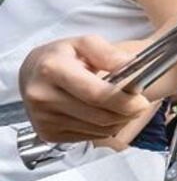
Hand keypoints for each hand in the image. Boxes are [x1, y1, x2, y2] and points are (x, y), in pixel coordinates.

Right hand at [19, 36, 150, 141]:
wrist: (31, 74)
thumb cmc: (61, 57)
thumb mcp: (84, 43)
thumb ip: (109, 53)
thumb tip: (130, 65)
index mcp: (53, 70)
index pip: (96, 94)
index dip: (124, 101)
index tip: (142, 101)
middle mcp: (43, 97)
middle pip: (99, 115)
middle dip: (127, 113)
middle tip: (141, 105)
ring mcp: (43, 119)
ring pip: (98, 130)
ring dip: (119, 121)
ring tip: (125, 107)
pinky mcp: (47, 134)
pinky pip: (89, 137)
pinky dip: (105, 128)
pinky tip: (106, 114)